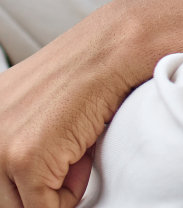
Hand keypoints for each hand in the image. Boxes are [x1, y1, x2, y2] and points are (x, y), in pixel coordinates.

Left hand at [0, 5, 143, 207]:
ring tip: (75, 155)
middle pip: (4, 195)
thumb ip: (21, 143)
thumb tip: (29, 188)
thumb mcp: (38, 110)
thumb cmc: (86, 76)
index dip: (24, 182)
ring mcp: (0, 144)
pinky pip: (45, 207)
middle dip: (37, 188)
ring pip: (19, 206)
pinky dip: (71, 193)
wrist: (113, 48)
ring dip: (51, 193)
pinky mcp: (25, 157)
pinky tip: (84, 156)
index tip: (51, 171)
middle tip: (70, 160)